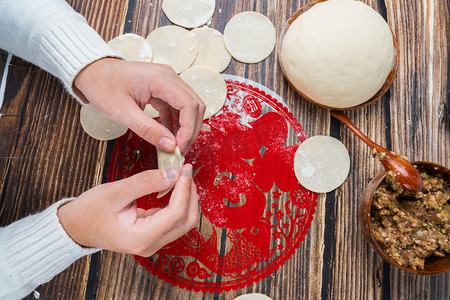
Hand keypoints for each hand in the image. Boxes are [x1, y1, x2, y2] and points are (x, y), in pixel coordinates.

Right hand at [57, 164, 198, 255]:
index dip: (184, 189)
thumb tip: (174, 172)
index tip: (184, 168)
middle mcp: (151, 245)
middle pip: (186, 221)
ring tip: (182, 175)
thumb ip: (146, 182)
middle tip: (185, 169)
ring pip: (184, 222)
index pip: (176, 214)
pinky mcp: (153, 236)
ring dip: (187, 198)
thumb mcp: (115, 192)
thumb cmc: (90, 211)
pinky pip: (175, 221)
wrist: (75, 228)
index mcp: (140, 238)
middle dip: (190, 194)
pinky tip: (175, 186)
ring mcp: (153, 243)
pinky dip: (179, 203)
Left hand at [73, 58, 205, 152]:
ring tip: (175, 146)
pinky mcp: (163, 89)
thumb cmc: (103, 86)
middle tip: (180, 150)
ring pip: (189, 107)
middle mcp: (170, 77)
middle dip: (191, 130)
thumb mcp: (122, 112)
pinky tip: (167, 137)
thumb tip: (170, 146)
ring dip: (186, 127)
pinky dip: (177, 123)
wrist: (92, 71)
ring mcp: (168, 82)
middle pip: (195, 105)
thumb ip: (148, 129)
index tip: (179, 148)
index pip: (189, 105)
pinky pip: (178, 107)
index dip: (189, 129)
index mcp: (161, 79)